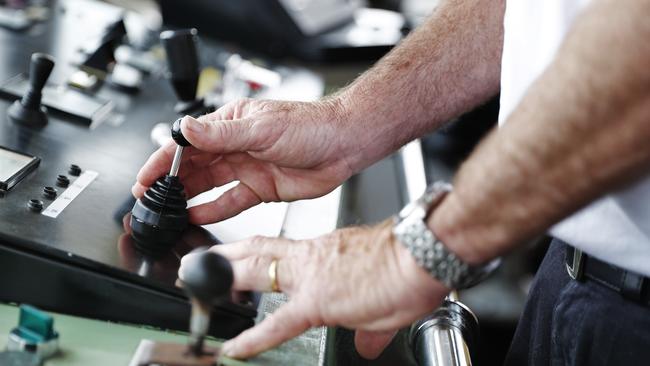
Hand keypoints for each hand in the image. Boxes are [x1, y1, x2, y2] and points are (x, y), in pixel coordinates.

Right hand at [132, 98, 355, 223]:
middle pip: (194, 166)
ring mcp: (247, 168)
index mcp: (230, 123)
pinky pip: (230, 201)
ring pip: (208, 184)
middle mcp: (235, 146)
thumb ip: (220, 134)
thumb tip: (185, 129)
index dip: (163, 160)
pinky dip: (212, 209)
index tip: (145, 177)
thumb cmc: (310, 125)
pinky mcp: (260, 188)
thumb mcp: (261, 128)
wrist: (344, 144)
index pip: (187, 143)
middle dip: (169, 182)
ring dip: (187, 197)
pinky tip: (195, 216)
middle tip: (149, 198)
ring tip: (166, 210)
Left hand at [179, 220, 449, 358]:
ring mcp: (311, 277)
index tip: (238, 261)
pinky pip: (277, 323)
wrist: (424, 255)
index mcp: (324, 254)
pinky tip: (234, 348)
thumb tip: (366, 345)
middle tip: (200, 261)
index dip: (253, 255)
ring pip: (255, 271)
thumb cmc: (410, 266)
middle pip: (256, 251)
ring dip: (224, 278)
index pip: (278, 250)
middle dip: (225, 256)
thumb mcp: (382, 297)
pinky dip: (253, 337)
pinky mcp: (318, 301)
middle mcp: (311, 258)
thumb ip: (368, 326)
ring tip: (199, 287)